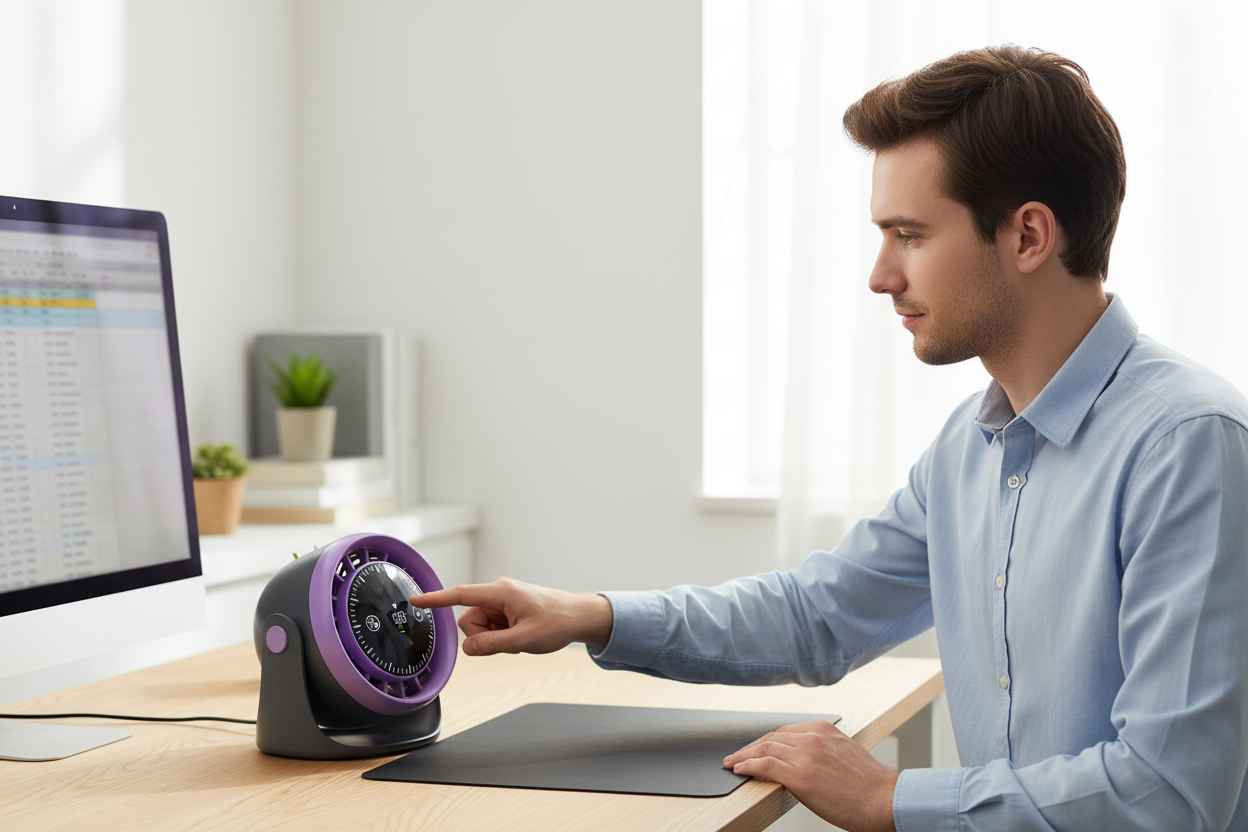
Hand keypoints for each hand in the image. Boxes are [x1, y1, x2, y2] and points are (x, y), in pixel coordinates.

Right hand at [413, 578, 613, 656]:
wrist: (579, 617)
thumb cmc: (557, 623)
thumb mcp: (525, 640)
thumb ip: (493, 645)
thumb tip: (467, 649)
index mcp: (501, 592)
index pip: (461, 595)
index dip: (436, 599)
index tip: (415, 600)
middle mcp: (498, 592)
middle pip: (469, 620)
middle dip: (483, 636)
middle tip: (511, 641)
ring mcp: (502, 600)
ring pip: (479, 626)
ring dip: (494, 637)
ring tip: (519, 637)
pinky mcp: (506, 608)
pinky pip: (491, 626)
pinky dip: (501, 635)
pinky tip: (520, 635)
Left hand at [723, 720, 897, 831]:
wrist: (885, 800)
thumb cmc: (869, 785)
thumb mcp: (844, 753)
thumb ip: (822, 750)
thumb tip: (802, 759)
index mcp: (823, 730)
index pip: (784, 731)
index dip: (764, 741)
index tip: (754, 748)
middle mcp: (813, 737)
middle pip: (771, 738)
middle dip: (750, 747)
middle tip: (736, 756)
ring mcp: (806, 755)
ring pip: (764, 749)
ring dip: (744, 756)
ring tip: (732, 763)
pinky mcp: (801, 776)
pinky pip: (766, 766)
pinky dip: (749, 766)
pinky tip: (740, 770)